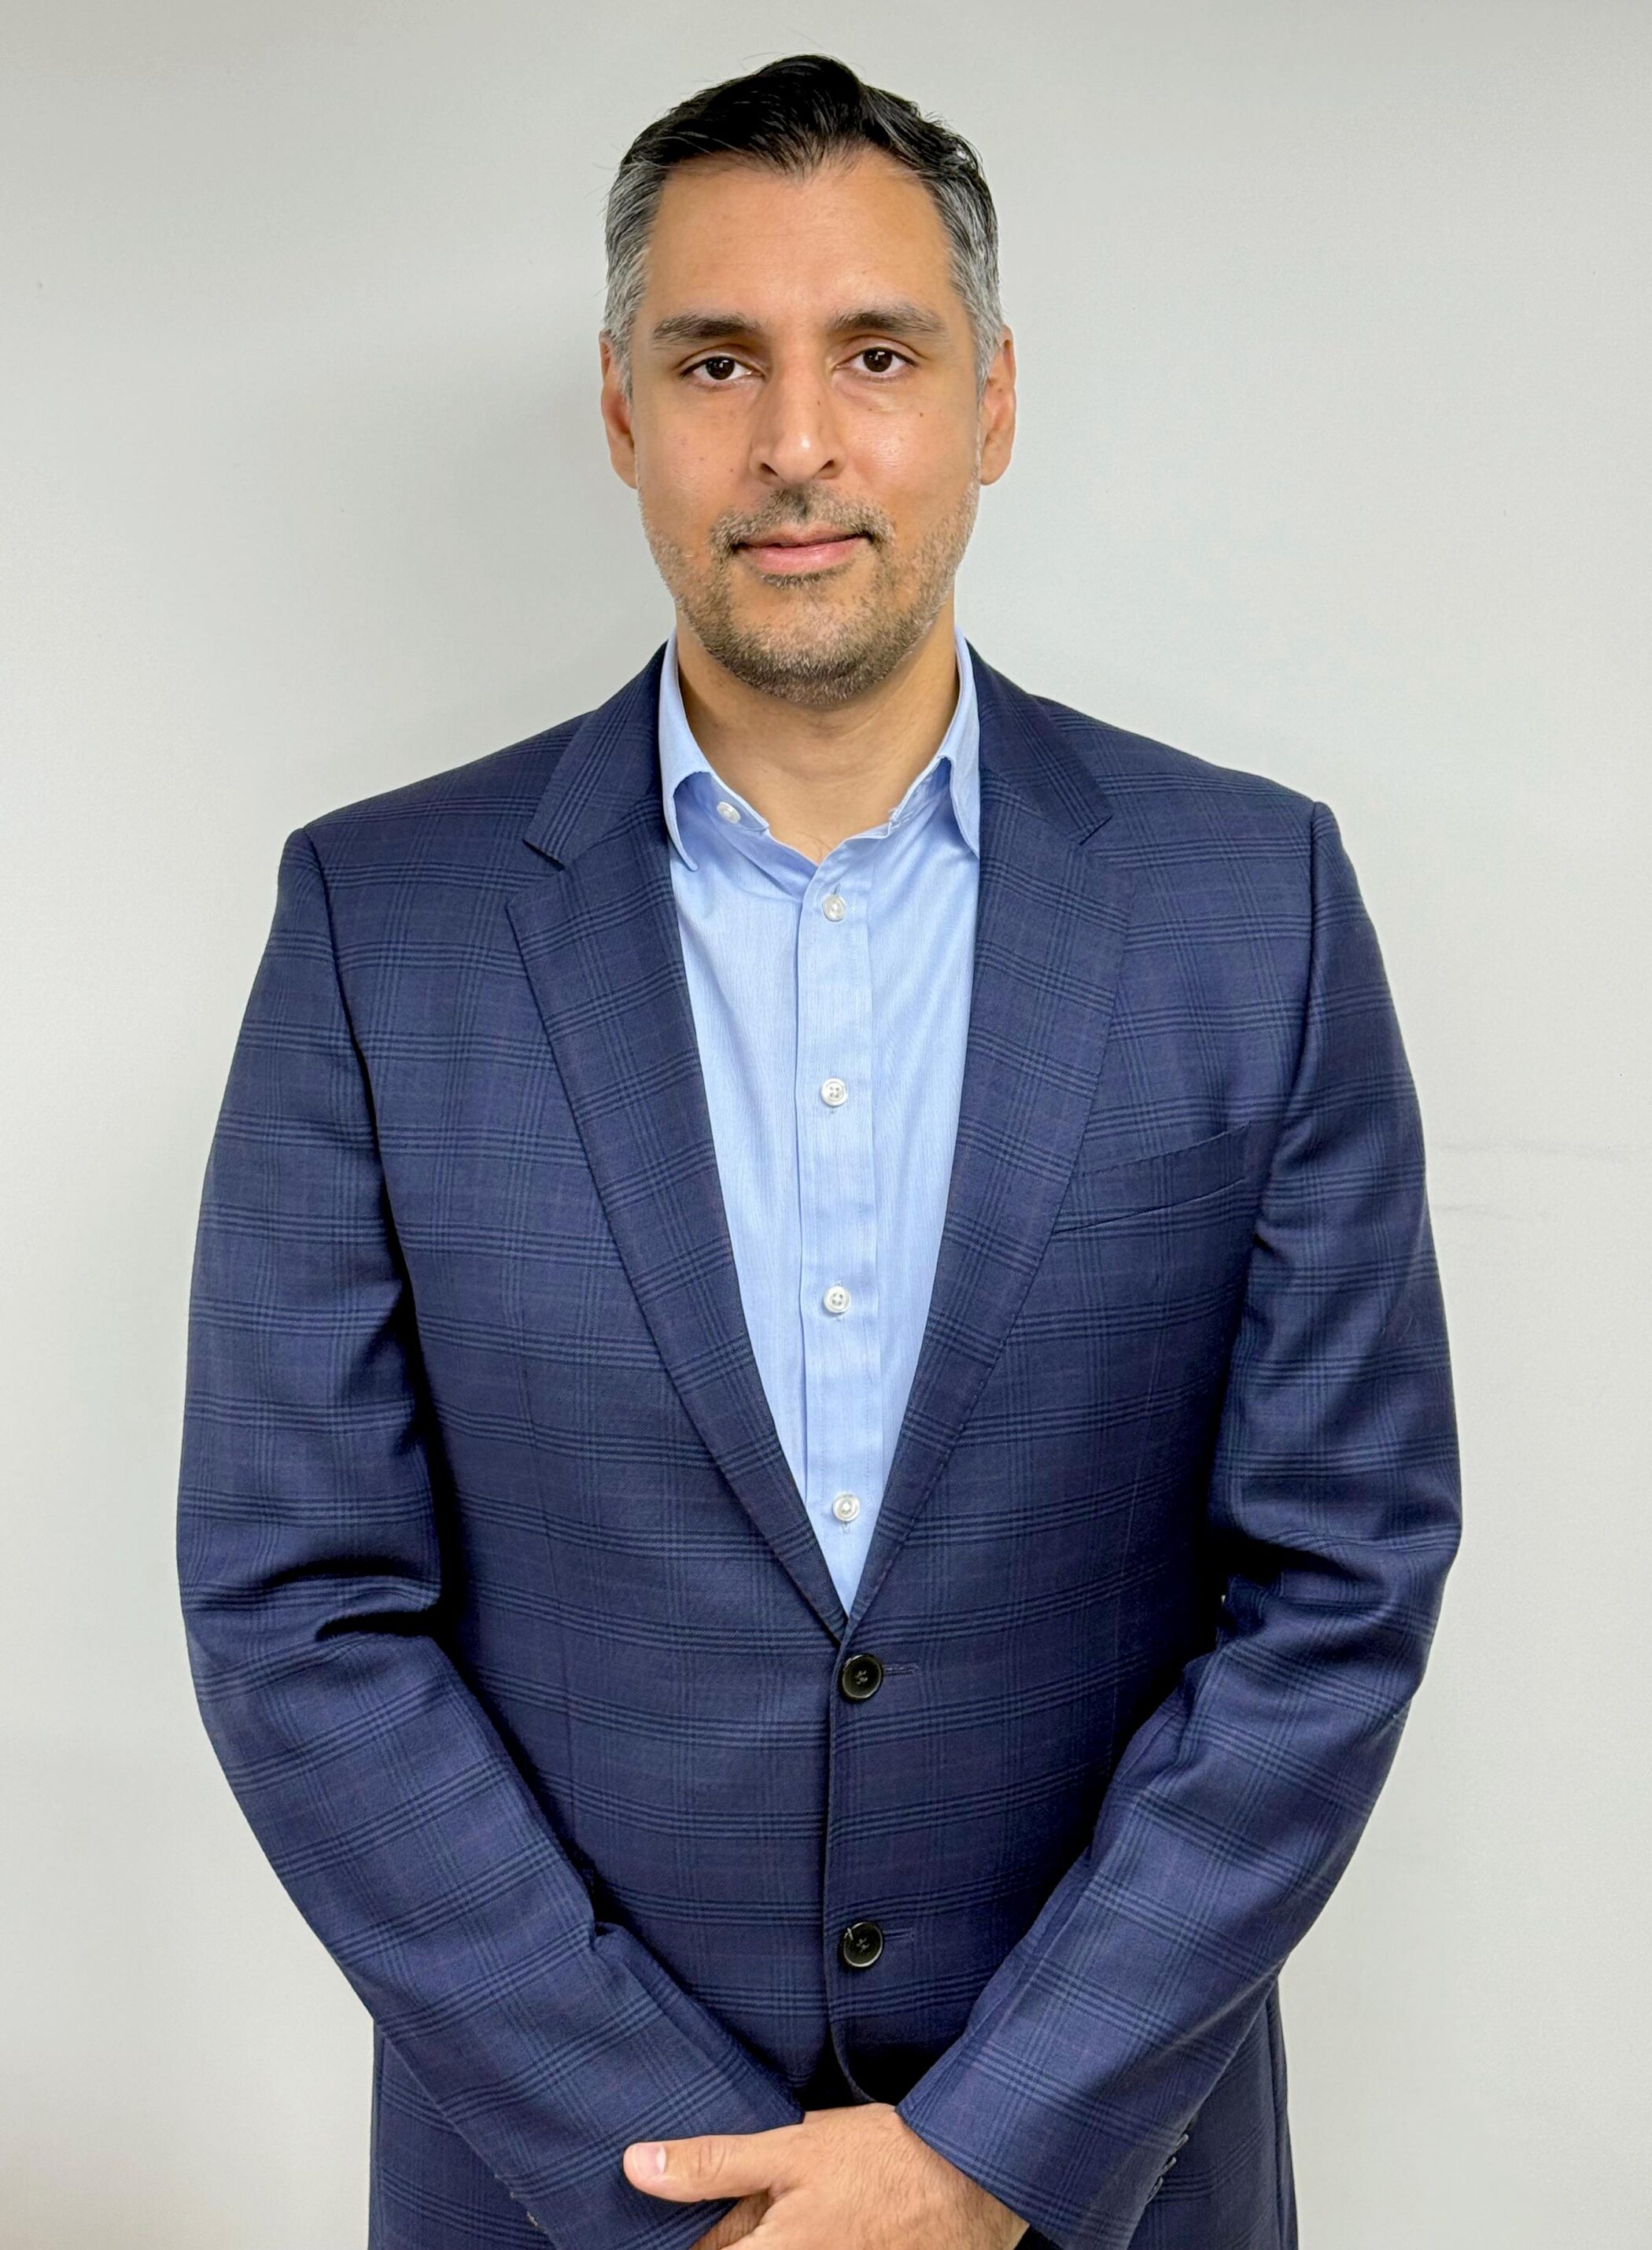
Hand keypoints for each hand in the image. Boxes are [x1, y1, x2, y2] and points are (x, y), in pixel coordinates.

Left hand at [624, 2101, 1030, 2249]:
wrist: (973, 2181)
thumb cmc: (885, 2160)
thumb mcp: (792, 2148)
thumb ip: (712, 2165)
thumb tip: (636, 2166)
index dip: (681, 2239)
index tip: (657, 2224)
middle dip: (726, 2236)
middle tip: (753, 2201)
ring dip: (758, 2236)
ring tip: (796, 2207)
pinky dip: (791, 2239)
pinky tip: (812, 2219)